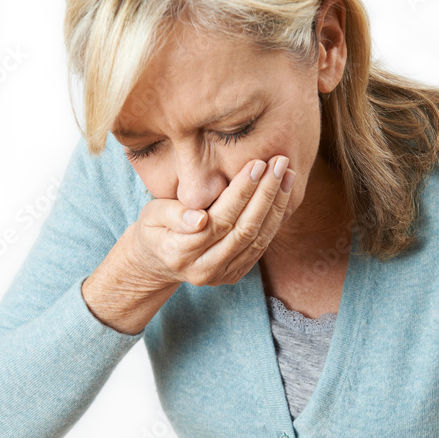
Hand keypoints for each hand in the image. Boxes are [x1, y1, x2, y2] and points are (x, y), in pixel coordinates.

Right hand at [126, 154, 294, 287]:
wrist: (157, 263)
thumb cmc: (154, 229)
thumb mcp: (151, 216)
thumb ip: (173, 214)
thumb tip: (199, 219)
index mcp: (180, 253)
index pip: (220, 219)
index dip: (241, 192)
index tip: (257, 164)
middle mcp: (204, 269)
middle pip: (244, 230)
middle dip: (266, 194)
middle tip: (280, 163)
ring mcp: (222, 275)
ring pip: (258, 239)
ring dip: (277, 205)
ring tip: (287, 174)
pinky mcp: (235, 274)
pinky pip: (261, 246)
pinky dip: (274, 220)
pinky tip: (282, 194)